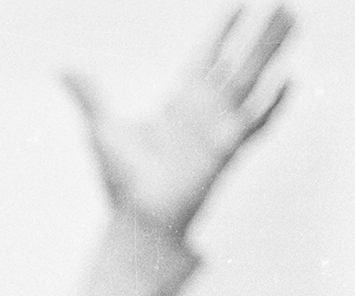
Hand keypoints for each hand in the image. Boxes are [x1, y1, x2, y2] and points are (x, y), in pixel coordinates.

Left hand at [66, 6, 294, 237]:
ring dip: (272, 52)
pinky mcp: (226, 150)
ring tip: (291, 22)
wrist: (137, 216)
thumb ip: (88, 95)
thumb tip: (63, 68)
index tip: (240, 5)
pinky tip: (288, 79)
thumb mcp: (102, 127)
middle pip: (239, 61)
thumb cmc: (123, 180)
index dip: (224, 30)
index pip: (208, 55)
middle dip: (260, 34)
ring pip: (252, 80)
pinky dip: (272, 104)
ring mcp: (219, 128)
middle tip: (282, 6)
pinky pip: (256, 123)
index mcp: (180, 100)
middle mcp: (204, 110)